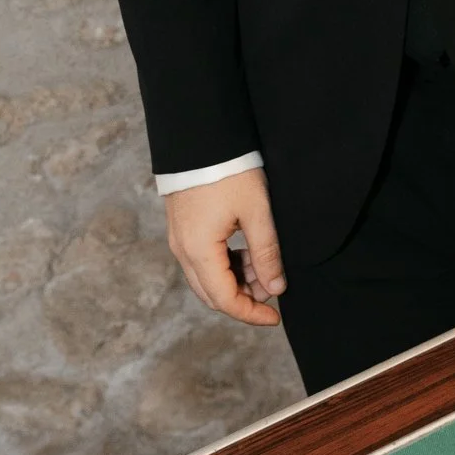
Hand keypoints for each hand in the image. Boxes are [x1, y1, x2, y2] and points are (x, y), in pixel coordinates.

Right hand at [163, 168, 285, 328]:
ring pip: (207, 278)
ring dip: (236, 280)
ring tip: (264, 262)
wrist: (200, 137)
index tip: (275, 316)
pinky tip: (247, 250)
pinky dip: (225, 264)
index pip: (225, 300)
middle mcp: (183, 251)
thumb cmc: (229, 171)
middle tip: (273, 286)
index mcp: (199, 251)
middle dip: (245, 297)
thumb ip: (266, 253)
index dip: (251, 314)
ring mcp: (179, 239)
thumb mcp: (257, 212)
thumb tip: (275, 288)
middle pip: (212, 294)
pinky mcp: (182, 228)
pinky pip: (202, 260)